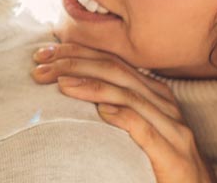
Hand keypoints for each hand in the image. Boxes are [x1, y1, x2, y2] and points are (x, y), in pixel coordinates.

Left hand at [32, 43, 215, 182]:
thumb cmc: (162, 163)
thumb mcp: (139, 129)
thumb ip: (116, 109)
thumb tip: (71, 89)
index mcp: (155, 96)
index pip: (113, 63)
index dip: (79, 53)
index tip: (45, 53)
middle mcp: (165, 106)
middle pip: (118, 72)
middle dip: (77, 63)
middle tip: (43, 65)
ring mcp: (173, 130)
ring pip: (130, 96)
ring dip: (92, 86)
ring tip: (61, 84)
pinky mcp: (174, 155)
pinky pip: (146, 130)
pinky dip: (123, 117)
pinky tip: (100, 112)